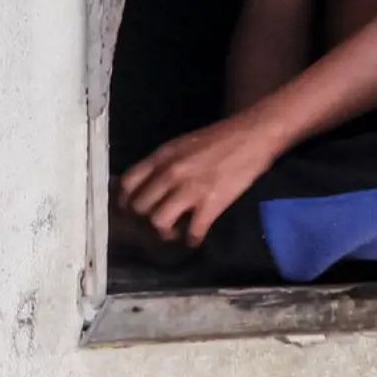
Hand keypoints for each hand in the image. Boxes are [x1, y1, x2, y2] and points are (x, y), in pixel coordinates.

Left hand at [117, 109, 287, 246]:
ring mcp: (190, 190)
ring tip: (175, 231)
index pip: (128, 182)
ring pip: (159, 222)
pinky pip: (193, 232)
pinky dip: (192, 240)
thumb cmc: (219, 138)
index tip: (129, 210)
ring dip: (165, 232)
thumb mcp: (182, 144)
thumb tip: (149, 183)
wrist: (252, 136)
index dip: (125, 200)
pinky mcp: (211, 204)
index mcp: (162, 156)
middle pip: (141, 206)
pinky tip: (195, 239)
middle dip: (146, 218)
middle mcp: (171, 174)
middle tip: (157, 221)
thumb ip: (164, 162)